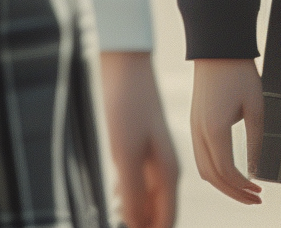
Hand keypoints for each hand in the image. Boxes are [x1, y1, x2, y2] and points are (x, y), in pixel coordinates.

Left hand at [99, 51, 177, 227]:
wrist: (125, 68)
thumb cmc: (127, 106)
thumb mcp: (126, 153)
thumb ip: (132, 193)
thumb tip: (135, 224)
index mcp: (169, 171)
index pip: (166, 219)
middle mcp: (164, 168)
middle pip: (156, 212)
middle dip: (140, 224)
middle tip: (114, 223)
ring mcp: (151, 159)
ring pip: (144, 201)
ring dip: (131, 214)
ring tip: (112, 216)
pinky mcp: (137, 151)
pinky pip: (135, 186)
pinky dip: (124, 198)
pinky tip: (110, 199)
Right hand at [190, 57, 263, 204]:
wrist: (217, 48)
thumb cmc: (240, 73)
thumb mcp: (256, 106)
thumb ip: (256, 139)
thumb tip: (256, 169)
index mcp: (214, 130)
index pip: (226, 171)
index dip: (242, 187)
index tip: (259, 193)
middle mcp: (199, 133)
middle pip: (211, 176)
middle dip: (233, 192)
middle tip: (255, 199)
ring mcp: (193, 129)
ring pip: (203, 169)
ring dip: (223, 184)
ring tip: (245, 190)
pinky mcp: (194, 123)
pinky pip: (201, 156)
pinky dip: (215, 170)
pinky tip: (230, 172)